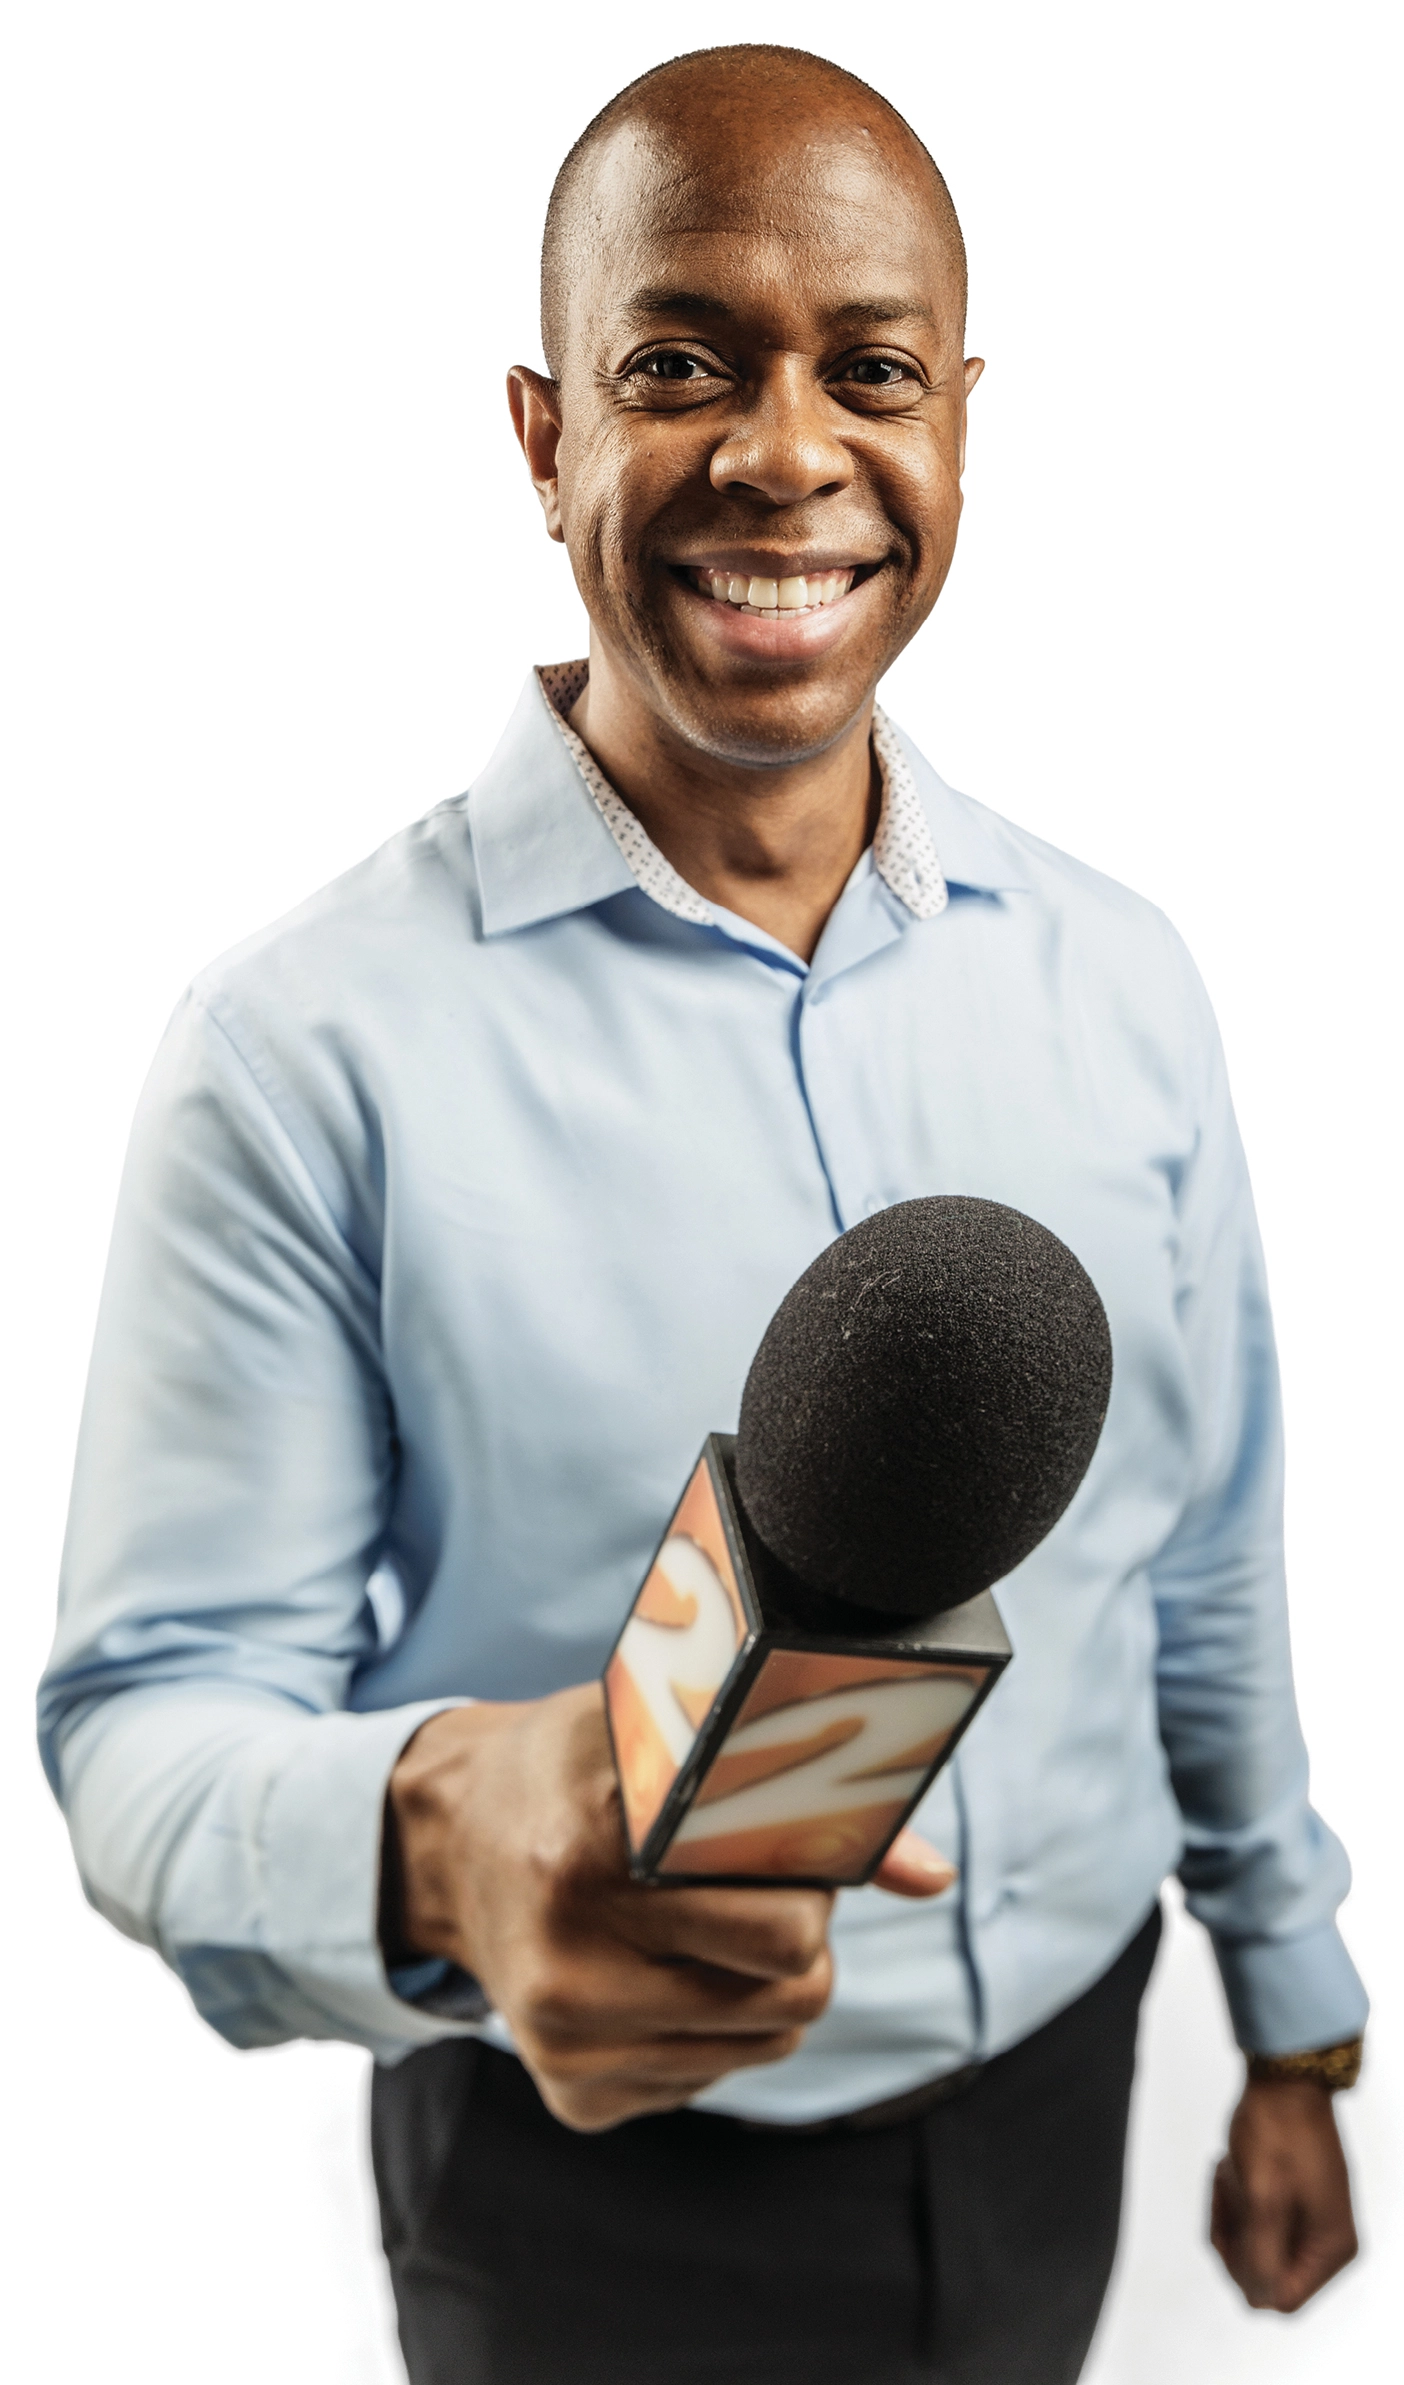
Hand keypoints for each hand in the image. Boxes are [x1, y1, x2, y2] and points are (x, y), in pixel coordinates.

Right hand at [385, 1685, 954, 2131]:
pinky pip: (714, 2076)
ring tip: (704, 1920)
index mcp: (589, 1863)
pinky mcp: (574, 2100)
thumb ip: (793, 1799)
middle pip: (794, 1995)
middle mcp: (569, 1969)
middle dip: (803, 1937)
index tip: (796, 1846)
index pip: (784, 1930)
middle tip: (760, 1884)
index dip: (813, 1884)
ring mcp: (568, 2047)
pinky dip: (712, 2025)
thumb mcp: (660, 1742)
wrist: (447, 1843)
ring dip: (764, 1984)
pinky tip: (658, 1964)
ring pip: (767, 2042)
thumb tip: (934, 1876)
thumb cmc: (574, 1772)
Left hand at [1210, 2078, 1357, 2310]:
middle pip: (1265, 2275)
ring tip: (1231, 2172)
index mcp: (1330, 2248)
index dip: (1245, 2270)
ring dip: (1233, 2215)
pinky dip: (1236, 2203)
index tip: (1231, 2225)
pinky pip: (1256, 2226)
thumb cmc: (1276, 2131)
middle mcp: (1327, 2243)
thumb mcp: (1263, 2198)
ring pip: (1255, 2249)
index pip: (1280, 2297)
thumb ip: (1261, 2256)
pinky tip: (1230, 2169)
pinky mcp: (1296, 2206)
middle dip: (1237, 2237)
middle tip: (1230, 2188)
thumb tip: (1259, 2300)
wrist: (1284, 2079)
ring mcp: (1312, 2224)